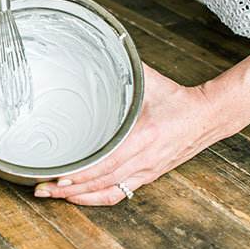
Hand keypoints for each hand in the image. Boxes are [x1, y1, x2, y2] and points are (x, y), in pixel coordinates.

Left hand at [34, 63, 219, 205]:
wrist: (207, 117)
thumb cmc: (176, 100)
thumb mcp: (149, 81)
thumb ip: (124, 68)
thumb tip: (103, 49)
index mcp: (143, 135)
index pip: (107, 161)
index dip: (82, 172)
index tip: (58, 175)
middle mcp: (144, 158)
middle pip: (101, 182)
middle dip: (69, 188)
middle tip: (42, 188)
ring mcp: (145, 171)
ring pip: (107, 192)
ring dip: (79, 197)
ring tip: (53, 195)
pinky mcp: (147, 176)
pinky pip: (119, 194)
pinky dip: (96, 199)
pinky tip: (79, 198)